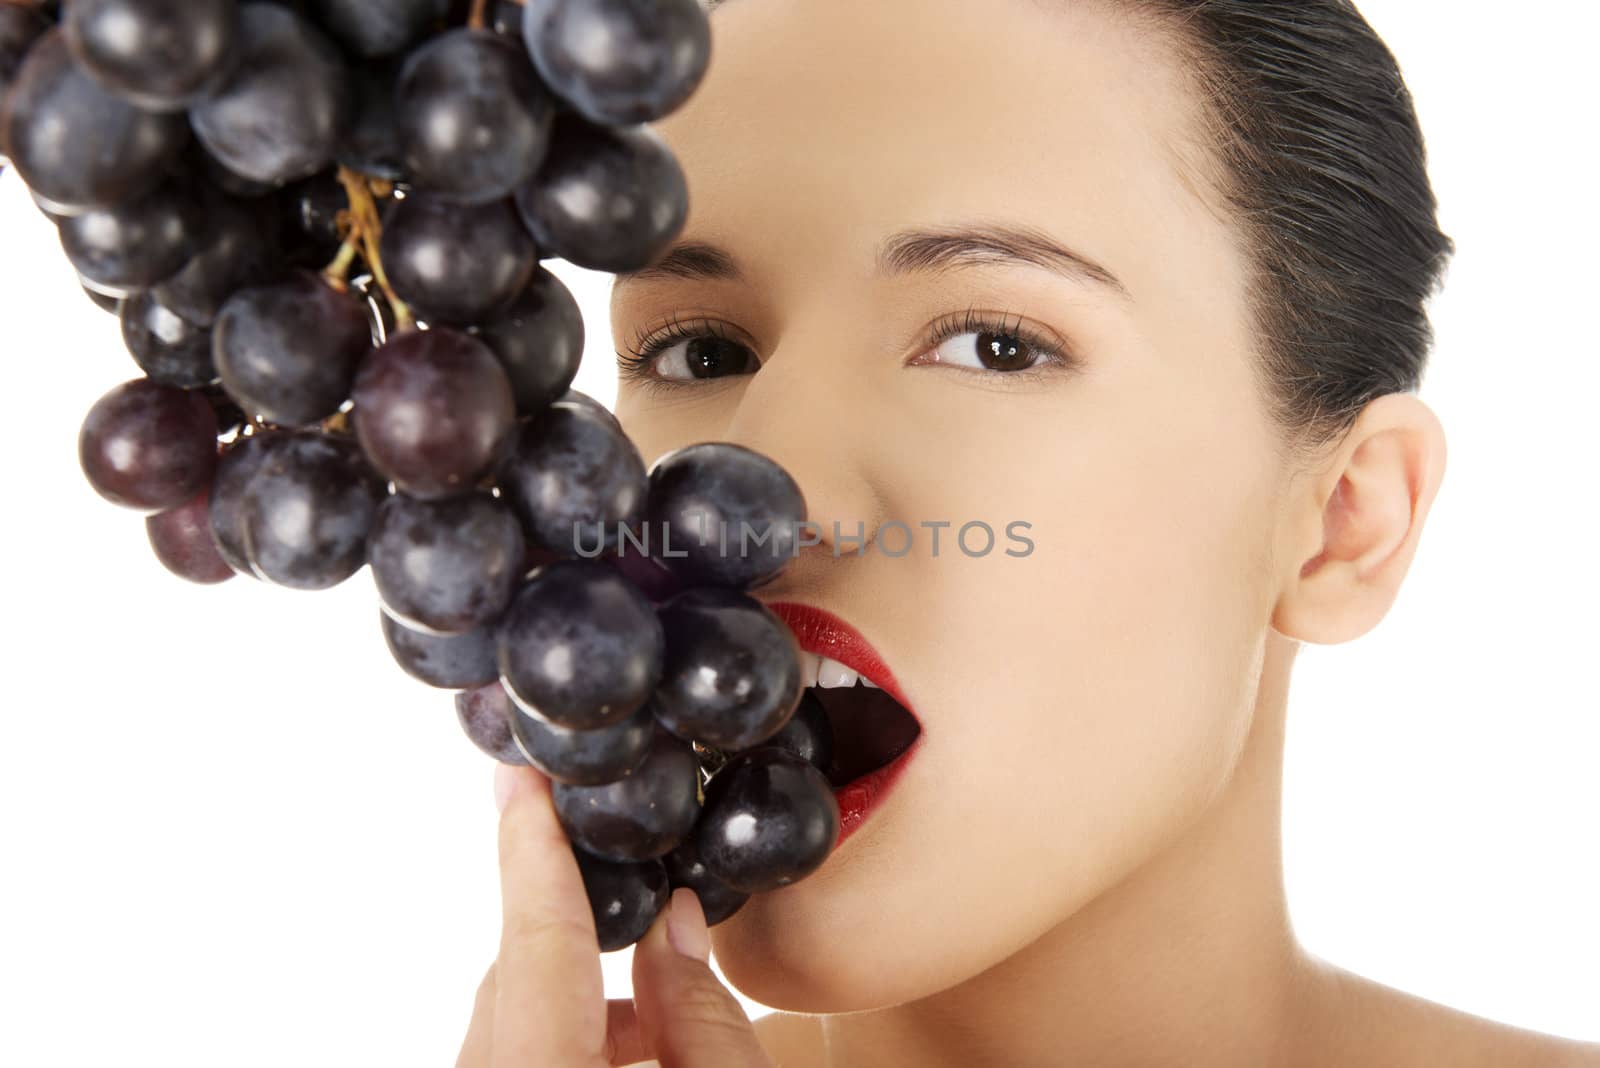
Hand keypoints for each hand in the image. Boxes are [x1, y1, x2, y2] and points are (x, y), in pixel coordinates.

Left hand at [455, 762, 774, 1067]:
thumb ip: (702, 1017)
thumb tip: (675, 921)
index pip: (536, 942)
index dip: (535, 847)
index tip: (525, 776)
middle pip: (515, 981)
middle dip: (573, 920)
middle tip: (630, 866)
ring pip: (511, 1024)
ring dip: (581, 993)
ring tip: (667, 988)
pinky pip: (517, 1057)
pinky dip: (571, 1036)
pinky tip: (643, 1041)